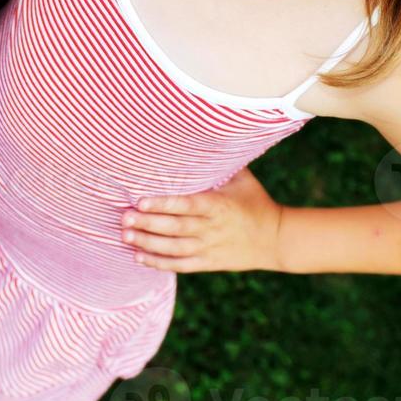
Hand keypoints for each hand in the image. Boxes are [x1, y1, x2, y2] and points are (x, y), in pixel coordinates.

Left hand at [121, 167, 284, 272]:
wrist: (276, 239)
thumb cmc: (256, 202)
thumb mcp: (243, 179)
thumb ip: (222, 163)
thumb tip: (203, 134)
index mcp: (219, 206)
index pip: (187, 205)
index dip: (163, 204)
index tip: (140, 201)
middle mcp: (212, 229)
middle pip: (175, 228)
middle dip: (147, 224)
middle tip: (124, 218)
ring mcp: (209, 248)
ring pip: (174, 249)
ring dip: (148, 243)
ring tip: (126, 235)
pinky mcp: (209, 263)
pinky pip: (181, 265)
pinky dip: (159, 263)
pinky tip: (139, 256)